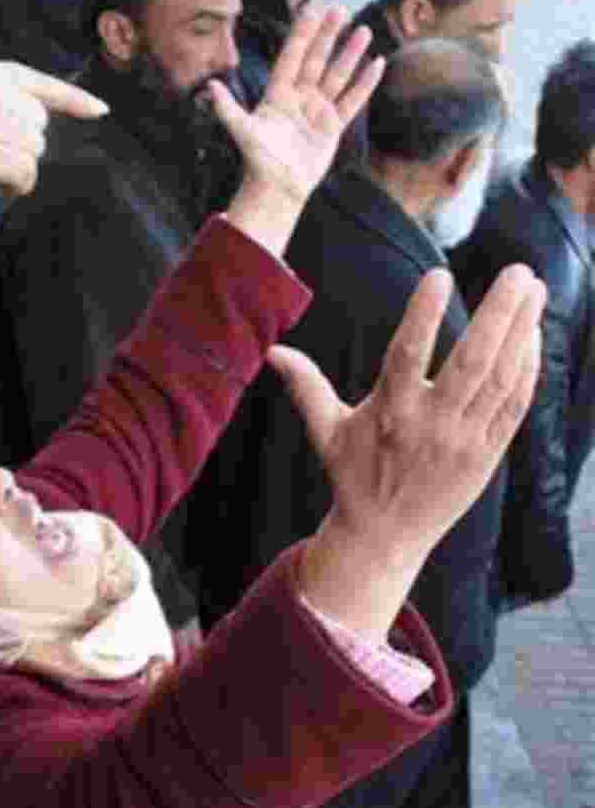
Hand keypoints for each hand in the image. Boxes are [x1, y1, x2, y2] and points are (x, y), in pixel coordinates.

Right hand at [0, 59, 107, 259]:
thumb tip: (34, 129)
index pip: (36, 81)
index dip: (72, 99)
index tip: (100, 111)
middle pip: (38, 123)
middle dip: (23, 145)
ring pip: (34, 149)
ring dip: (18, 167)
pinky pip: (25, 173)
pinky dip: (18, 186)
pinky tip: (0, 188)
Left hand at [215, 6, 381, 251]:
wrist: (278, 189)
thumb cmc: (258, 161)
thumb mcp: (243, 132)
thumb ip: (228, 108)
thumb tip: (210, 87)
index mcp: (277, 94)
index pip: (292, 57)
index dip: (302, 34)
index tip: (312, 9)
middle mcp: (299, 97)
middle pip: (316, 60)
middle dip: (328, 35)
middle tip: (341, 8)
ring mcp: (318, 110)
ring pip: (337, 75)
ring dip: (350, 54)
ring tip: (364, 30)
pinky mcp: (333, 125)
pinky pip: (353, 100)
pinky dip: (365, 83)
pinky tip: (377, 63)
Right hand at [271, 264, 545, 637]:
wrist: (385, 536)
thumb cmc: (353, 476)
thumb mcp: (326, 432)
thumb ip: (306, 386)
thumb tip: (272, 351)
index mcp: (390, 413)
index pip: (408, 355)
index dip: (423, 314)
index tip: (438, 273)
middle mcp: (430, 426)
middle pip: (472, 362)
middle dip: (498, 314)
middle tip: (519, 271)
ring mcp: (464, 441)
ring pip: (501, 379)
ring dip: (522, 331)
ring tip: (534, 288)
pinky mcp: (488, 454)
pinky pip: (514, 406)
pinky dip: (527, 368)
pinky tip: (533, 333)